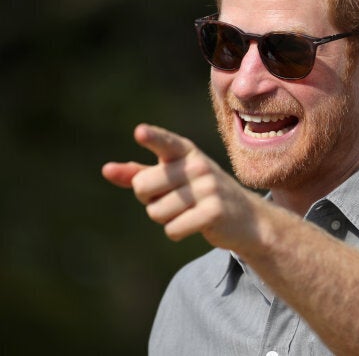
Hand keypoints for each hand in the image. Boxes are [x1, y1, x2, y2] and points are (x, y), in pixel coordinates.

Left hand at [102, 124, 261, 248]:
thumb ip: (139, 173)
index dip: (152, 138)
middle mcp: (198, 165)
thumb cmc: (202, 194)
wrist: (247, 218)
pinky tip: (195, 225)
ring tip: (189, 211)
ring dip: (166, 218)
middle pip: (143, 186)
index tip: (139, 132)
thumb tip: (106, 170)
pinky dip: (177, 232)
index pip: (165, 142)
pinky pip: (172, 229)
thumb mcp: (173, 179)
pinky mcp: (214, 212)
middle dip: (150, 200)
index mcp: (186, 152)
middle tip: (176, 200)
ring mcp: (208, 187)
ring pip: (156, 212)